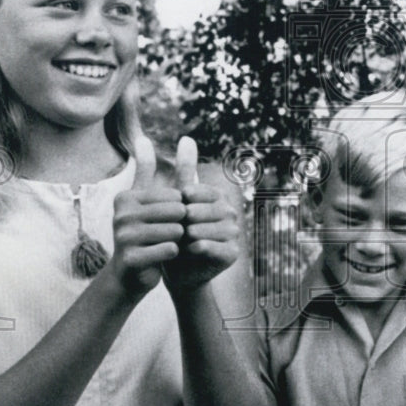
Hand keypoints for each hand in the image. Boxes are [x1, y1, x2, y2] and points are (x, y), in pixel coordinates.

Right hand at [110, 136, 185, 300]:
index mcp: (126, 198)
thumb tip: (142, 137)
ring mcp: (124, 237)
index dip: (179, 209)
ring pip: (175, 231)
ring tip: (164, 244)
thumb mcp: (141, 199)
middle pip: (177, 212)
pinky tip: (163, 255)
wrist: (129, 274)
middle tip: (168, 234)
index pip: (175, 196)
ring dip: (177, 240)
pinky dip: (173, 253)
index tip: (166, 220)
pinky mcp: (131, 258)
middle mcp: (121, 215)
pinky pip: (170, 249)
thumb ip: (143, 168)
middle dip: (180, 225)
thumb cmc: (142, 233)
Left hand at [162, 136, 241, 292]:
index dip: (183, 199)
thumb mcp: (177, 200)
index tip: (172, 209)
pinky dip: (199, 248)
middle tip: (174, 227)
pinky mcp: (232, 254)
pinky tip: (187, 250)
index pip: (200, 191)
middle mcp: (229, 212)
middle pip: (206, 209)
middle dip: (186, 218)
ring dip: (191, 233)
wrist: (178, 268)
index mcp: (217, 197)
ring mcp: (233, 233)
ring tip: (180, 238)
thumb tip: (187, 137)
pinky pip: (215, 247)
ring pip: (210, 228)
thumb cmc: (175, 232)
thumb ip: (184, 169)